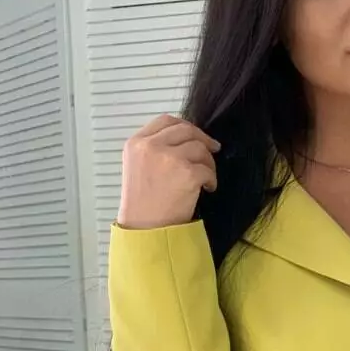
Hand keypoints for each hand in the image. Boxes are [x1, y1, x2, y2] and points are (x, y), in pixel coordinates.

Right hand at [117, 114, 220, 229]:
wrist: (145, 229)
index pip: (165, 121)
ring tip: (205, 178)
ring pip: (200, 148)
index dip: (184, 126)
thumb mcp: (137, 167)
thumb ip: (154, 149)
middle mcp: (151, 146)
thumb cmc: (142, 205)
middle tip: (213, 149)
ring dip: (208, 162)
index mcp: (136, 143)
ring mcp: (169, 158)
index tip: (194, 135)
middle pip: (186, 130)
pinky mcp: (187, 173)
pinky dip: (211, 179)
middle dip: (202, 139)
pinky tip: (207, 188)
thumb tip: (184, 139)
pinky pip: (208, 169)